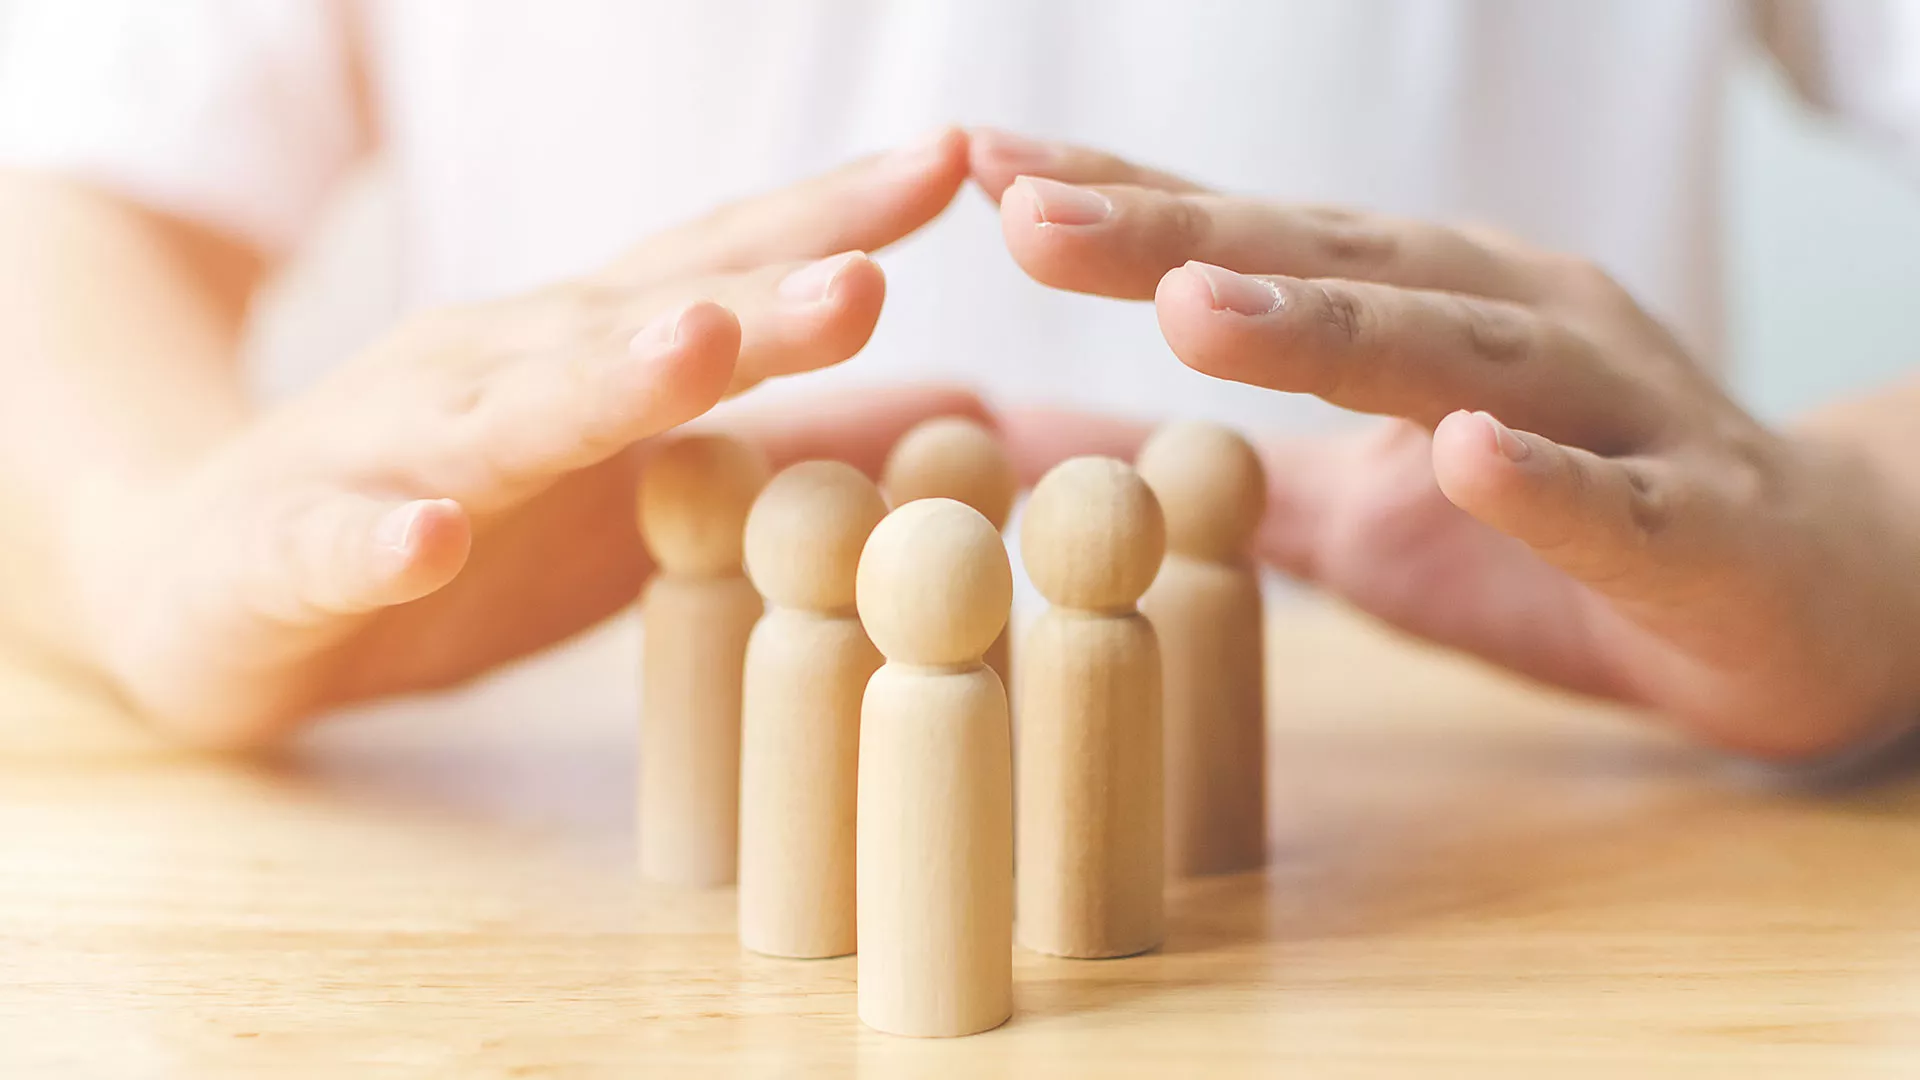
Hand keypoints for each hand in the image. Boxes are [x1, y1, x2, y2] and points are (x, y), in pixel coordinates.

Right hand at [72, 130, 981, 747]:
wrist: (210, 583)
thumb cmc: (454, 526)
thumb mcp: (637, 494)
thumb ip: (785, 447)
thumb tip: (966, 413)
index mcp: (574, 355)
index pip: (711, 269)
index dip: (824, 219)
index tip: (950, 166)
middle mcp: (487, 374)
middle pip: (630, 331)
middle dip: (752, 305)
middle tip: (866, 280)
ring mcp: (386, 454)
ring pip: (499, 416)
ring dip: (597, 383)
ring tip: (692, 352)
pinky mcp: (290, 549)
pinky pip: (338, 544)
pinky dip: (383, 539)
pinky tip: (430, 537)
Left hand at [973, 129, 1919, 758]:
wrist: (1795, 594)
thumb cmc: (1554, 533)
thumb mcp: (1344, 511)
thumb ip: (1203, 478)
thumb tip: (1021, 458)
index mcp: (1419, 306)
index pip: (1248, 242)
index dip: (1118, 206)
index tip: (978, 165)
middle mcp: (1505, 318)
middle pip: (1324, 268)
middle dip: (1173, 237)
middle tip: (1026, 212)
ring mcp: (1603, 407)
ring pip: (1456, 355)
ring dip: (1325, 328)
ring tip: (1195, 302)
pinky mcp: (1687, 518)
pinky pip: (1606, 498)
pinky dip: (1534, 479)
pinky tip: (1463, 453)